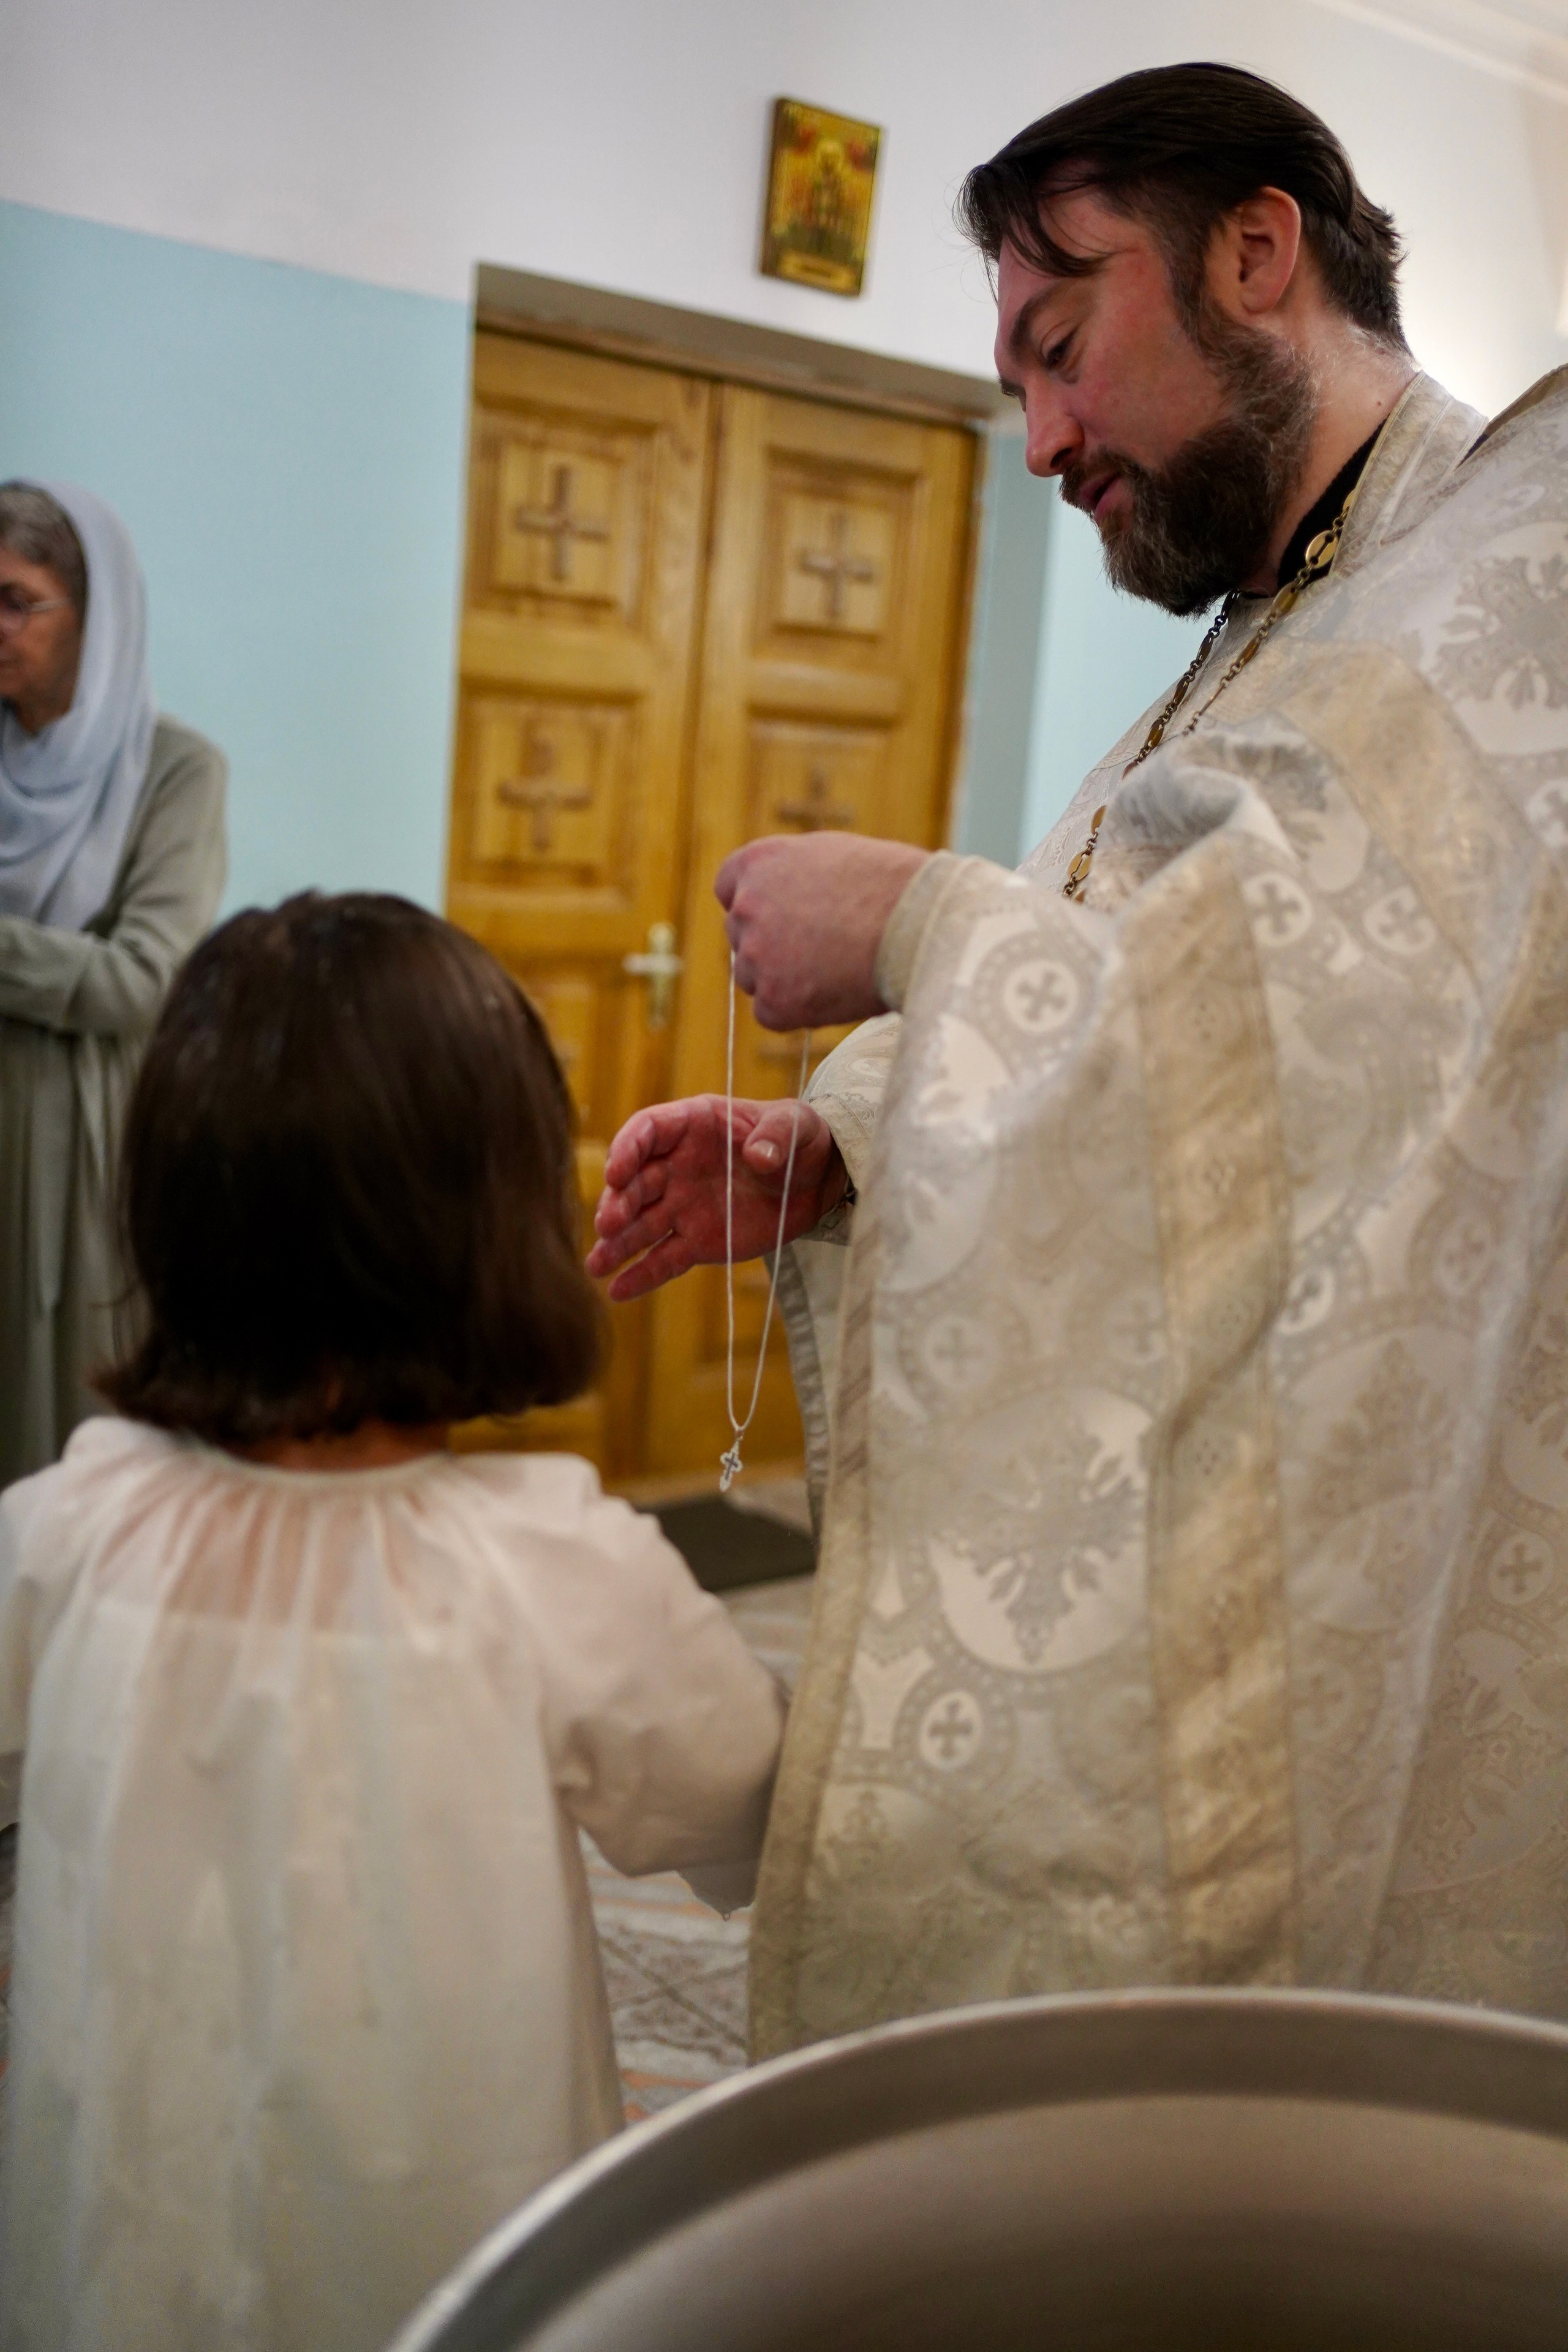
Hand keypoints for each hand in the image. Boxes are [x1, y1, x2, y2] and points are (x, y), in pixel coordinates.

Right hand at [586, 1095, 846, 1301]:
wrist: (818, 1180)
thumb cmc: (800, 1138)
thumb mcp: (797, 1126)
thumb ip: (776, 1136)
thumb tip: (759, 1156)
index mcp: (692, 1126)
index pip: (647, 1131)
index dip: (627, 1149)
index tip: (616, 1173)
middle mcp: (677, 1166)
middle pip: (636, 1182)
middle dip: (618, 1203)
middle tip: (608, 1226)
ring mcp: (683, 1206)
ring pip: (642, 1224)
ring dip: (617, 1243)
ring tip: (596, 1265)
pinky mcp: (697, 1241)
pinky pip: (664, 1259)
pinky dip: (642, 1275)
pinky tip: (617, 1292)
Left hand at [715, 832, 929, 1029]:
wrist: (921, 924)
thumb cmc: (895, 886)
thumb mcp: (833, 856)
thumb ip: (795, 877)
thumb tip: (788, 903)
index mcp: (758, 863)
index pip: (730, 889)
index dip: (757, 906)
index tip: (782, 917)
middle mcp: (746, 907)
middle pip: (741, 936)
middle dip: (771, 944)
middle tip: (820, 951)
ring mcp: (757, 956)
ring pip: (753, 977)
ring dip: (782, 979)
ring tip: (835, 972)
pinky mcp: (774, 1001)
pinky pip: (770, 1013)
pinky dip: (797, 1011)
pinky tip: (835, 995)